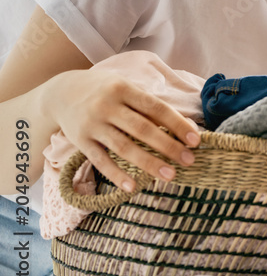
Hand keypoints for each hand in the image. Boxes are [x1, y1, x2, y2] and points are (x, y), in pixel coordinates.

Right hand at [45, 69, 199, 190]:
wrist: (61, 92)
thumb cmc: (106, 91)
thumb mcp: (126, 88)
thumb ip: (151, 106)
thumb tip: (184, 126)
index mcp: (123, 89)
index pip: (156, 108)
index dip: (177, 124)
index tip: (195, 140)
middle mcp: (107, 106)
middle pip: (142, 129)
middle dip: (168, 146)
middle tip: (189, 160)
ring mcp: (92, 124)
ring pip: (123, 147)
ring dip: (148, 163)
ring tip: (170, 175)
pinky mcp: (80, 141)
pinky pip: (100, 161)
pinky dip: (116, 174)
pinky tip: (132, 187)